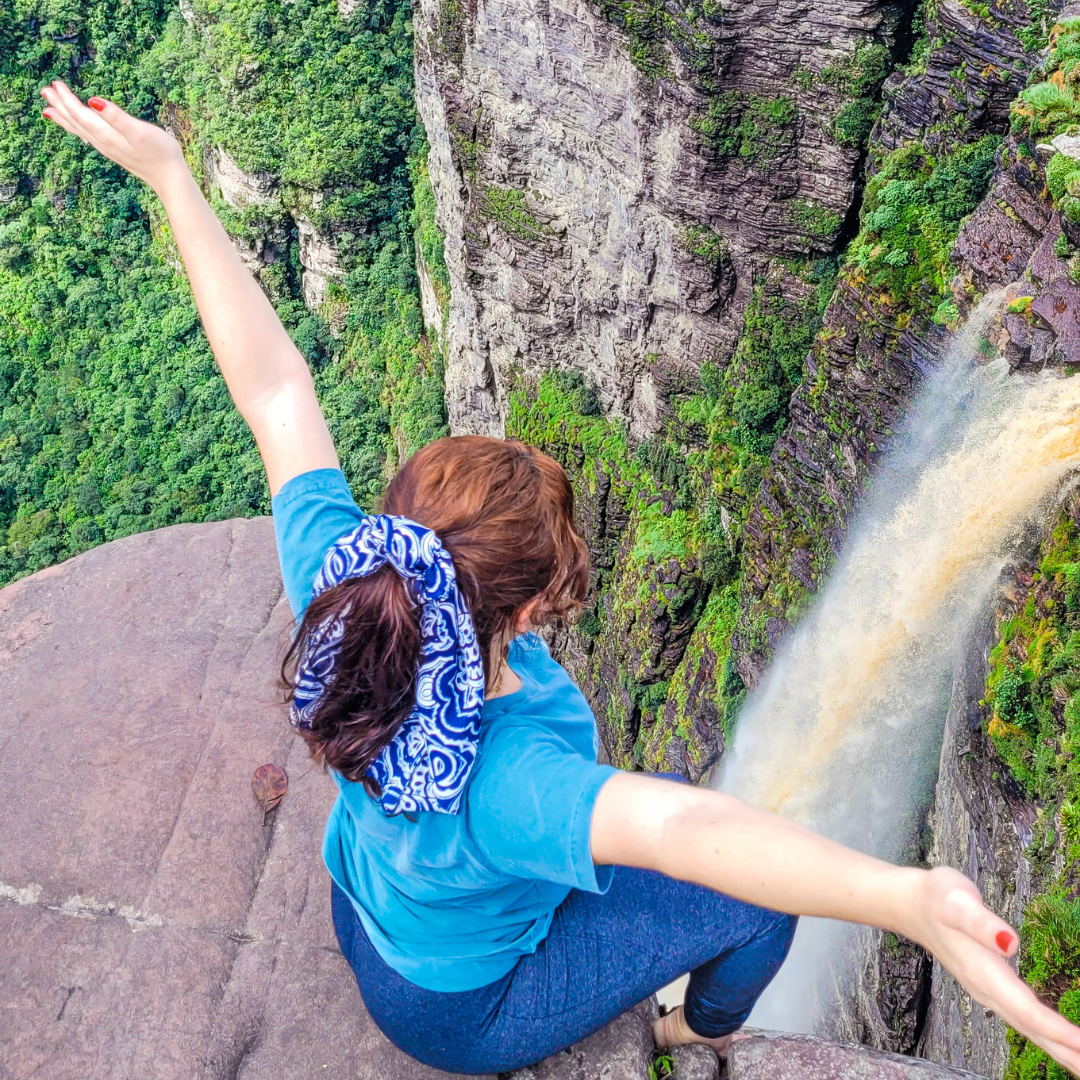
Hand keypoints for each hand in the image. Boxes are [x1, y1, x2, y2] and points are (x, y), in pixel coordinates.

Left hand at [40, 81, 187, 195]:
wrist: (170, 178)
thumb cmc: (160, 153)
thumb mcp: (139, 131)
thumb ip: (116, 116)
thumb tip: (92, 100)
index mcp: (105, 134)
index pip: (79, 113)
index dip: (66, 98)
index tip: (55, 83)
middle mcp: (102, 142)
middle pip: (75, 122)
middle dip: (60, 106)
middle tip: (45, 91)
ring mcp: (108, 148)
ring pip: (80, 130)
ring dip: (65, 118)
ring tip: (51, 110)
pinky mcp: (115, 151)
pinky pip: (89, 137)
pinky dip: (79, 130)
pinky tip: (79, 128)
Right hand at [908, 867, 1079, 1072]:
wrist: (910, 905)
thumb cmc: (935, 897)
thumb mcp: (956, 901)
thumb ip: (981, 922)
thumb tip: (1011, 944)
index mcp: (981, 971)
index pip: (1025, 1010)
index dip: (1056, 1031)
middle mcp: (986, 989)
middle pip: (1032, 1029)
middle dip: (1066, 1053)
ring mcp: (988, 992)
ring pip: (1030, 1029)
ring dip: (1061, 1051)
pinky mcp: (991, 989)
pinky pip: (1025, 1020)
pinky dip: (1048, 1037)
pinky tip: (1062, 1044)